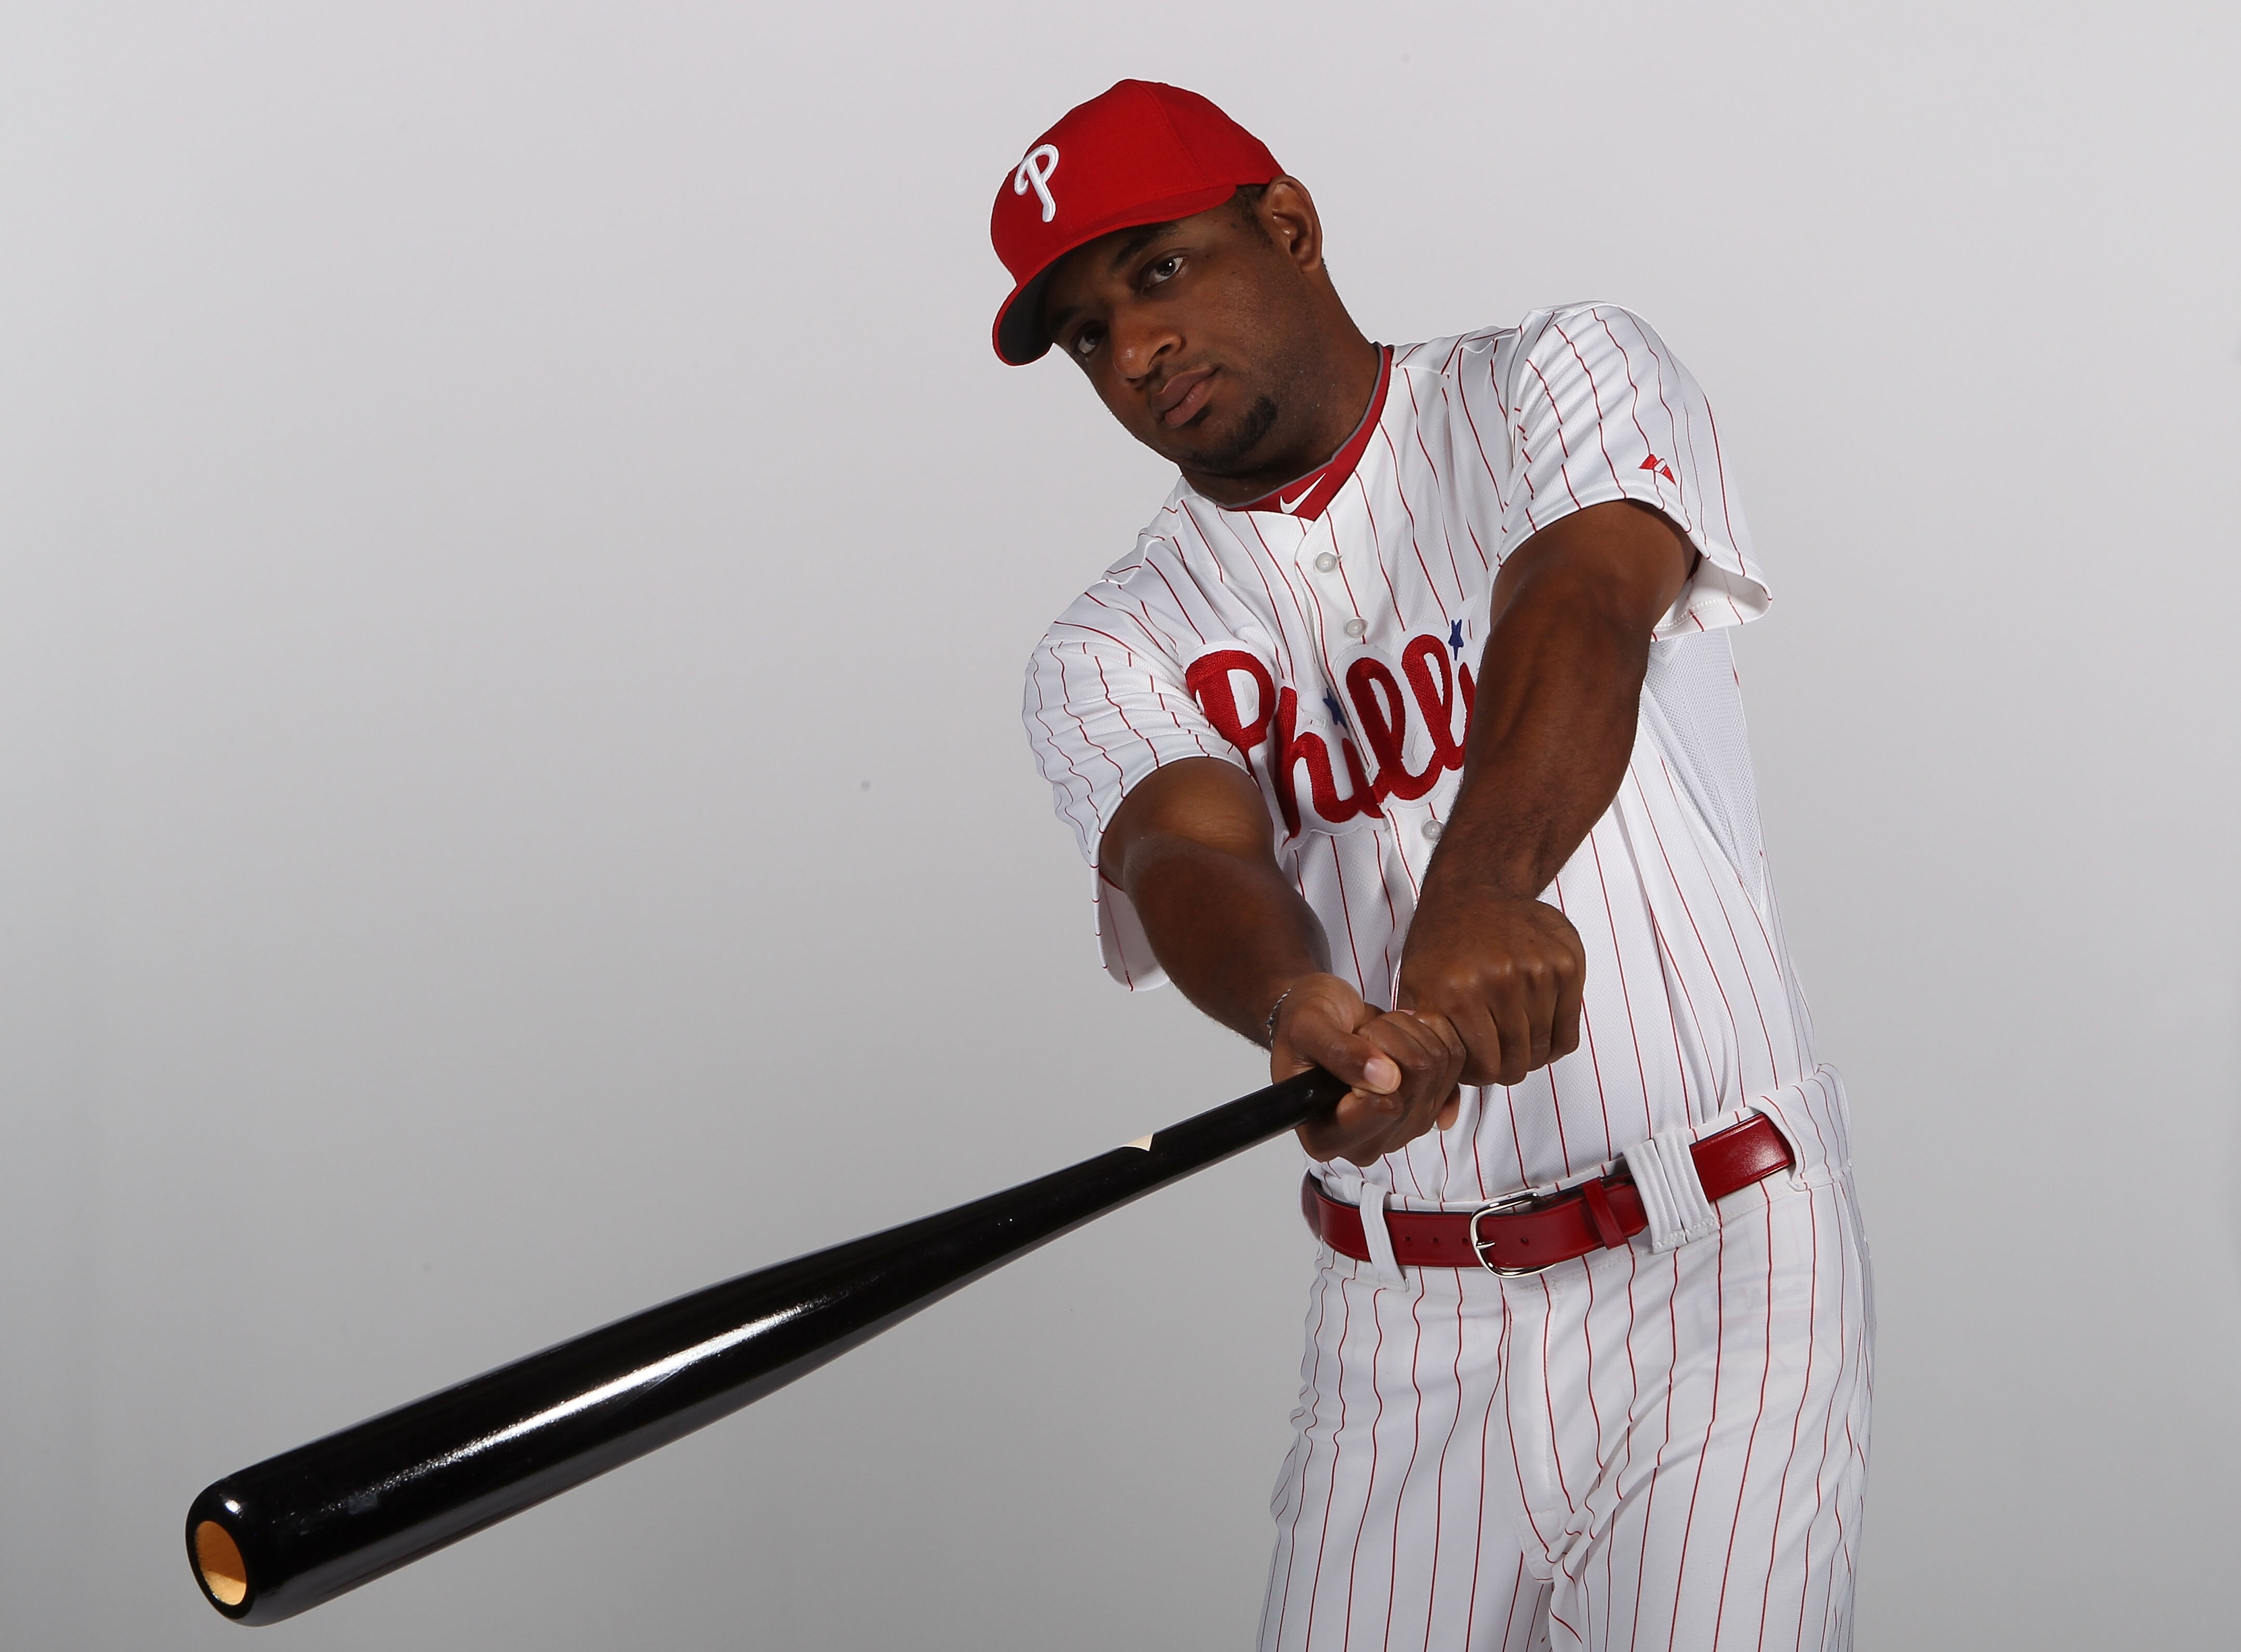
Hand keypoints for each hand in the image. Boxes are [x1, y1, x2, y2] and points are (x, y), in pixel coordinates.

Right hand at [1270, 974, 1465, 1166]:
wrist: (1325, 1014)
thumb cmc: (1305, 1022)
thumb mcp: (1307, 1027)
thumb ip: (1340, 1053)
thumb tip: (1387, 1079)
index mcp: (1326, 1138)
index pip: (1384, 1107)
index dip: (1376, 1063)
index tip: (1354, 1043)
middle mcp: (1367, 1144)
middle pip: (1416, 1085)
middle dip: (1392, 1040)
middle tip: (1365, 1031)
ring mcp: (1403, 1128)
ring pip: (1438, 1067)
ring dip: (1410, 1033)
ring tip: (1378, 1032)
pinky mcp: (1429, 1106)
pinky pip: (1457, 1063)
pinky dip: (1433, 1034)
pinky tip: (1405, 1035)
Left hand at [1396, 887, 1584, 1086]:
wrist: (1474, 888)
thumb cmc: (1440, 946)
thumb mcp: (1417, 995)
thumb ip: (1433, 1056)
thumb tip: (1444, 1121)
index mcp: (1455, 994)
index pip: (1483, 1070)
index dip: (1478, 1074)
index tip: (1473, 1060)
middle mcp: (1498, 982)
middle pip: (1517, 1063)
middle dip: (1504, 1066)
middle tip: (1495, 1050)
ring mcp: (1536, 971)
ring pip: (1544, 1050)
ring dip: (1529, 1052)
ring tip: (1511, 1034)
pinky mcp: (1567, 963)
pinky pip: (1568, 1032)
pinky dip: (1553, 1038)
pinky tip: (1534, 1023)